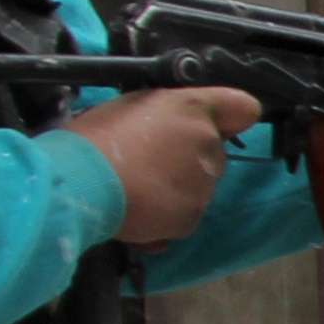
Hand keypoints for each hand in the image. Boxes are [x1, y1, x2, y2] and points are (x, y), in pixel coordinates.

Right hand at [59, 84, 266, 246]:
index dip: (231, 117)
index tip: (218, 124)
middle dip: (188, 157)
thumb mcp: (133, 106)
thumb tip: (181, 126)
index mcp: (193, 109)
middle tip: (147, 161)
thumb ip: (169, 113)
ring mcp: (204, 184)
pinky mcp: (192, 217)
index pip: (243, 108)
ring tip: (136, 187)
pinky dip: (166, 215)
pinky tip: (137, 208)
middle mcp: (208, 144)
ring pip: (199, 185)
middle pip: (212, 152)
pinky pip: (185, 214)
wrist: (80, 182)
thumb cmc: (96, 137)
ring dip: (177, 187)